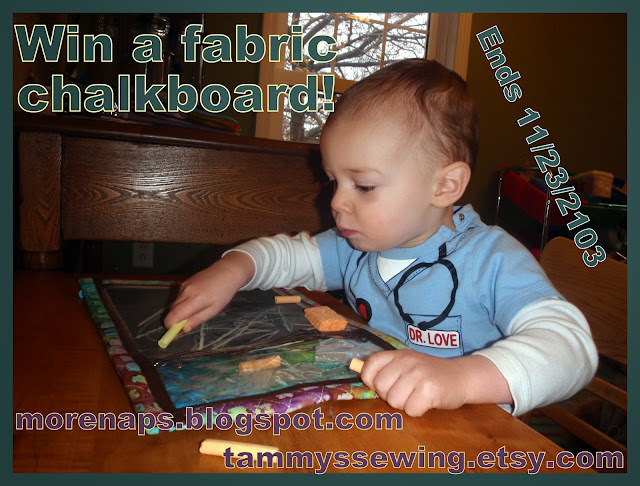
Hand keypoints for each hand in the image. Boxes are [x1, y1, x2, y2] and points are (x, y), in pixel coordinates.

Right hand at [163, 251, 254, 332]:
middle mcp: (186, 292)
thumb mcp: (213, 310)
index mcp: (195, 300)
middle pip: (171, 309)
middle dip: (175, 318)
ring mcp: (184, 285)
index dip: (170, 325)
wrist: (226, 272)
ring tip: (197, 307)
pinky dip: (183, 301)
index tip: (175, 330)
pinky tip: (196, 298)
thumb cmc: (223, 293)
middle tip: (188, 321)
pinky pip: (179, 296)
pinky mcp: (184, 281)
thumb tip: (184, 329)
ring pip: (175, 303)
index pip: (173, 315)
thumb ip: (197, 320)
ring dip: (180, 309)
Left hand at [360, 349, 511, 416]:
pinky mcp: (430, 390)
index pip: (369, 367)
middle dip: (391, 396)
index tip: (386, 385)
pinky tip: (427, 402)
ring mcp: (418, 375)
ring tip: (417, 396)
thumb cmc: (430, 373)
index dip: (372, 381)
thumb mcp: (407, 364)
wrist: (462, 376)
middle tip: (407, 392)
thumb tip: (356, 368)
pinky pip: (411, 410)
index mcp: (398, 354)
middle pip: (381, 389)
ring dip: (405, 404)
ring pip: (394, 402)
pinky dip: (418, 410)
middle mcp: (407, 362)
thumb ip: (385, 367)